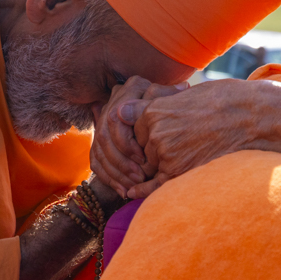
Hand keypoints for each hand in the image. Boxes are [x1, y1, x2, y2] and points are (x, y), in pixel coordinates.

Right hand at [90, 76, 186, 196]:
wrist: (162, 116)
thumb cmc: (174, 109)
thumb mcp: (173, 101)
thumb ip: (173, 97)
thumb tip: (184, 88)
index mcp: (131, 87)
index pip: (115, 119)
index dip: (127, 142)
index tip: (143, 159)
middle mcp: (113, 101)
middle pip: (105, 137)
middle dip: (121, 160)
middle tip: (139, 177)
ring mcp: (102, 121)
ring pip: (100, 151)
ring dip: (117, 172)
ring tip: (133, 187)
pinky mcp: (97, 141)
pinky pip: (96, 162)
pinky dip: (109, 179)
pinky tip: (123, 191)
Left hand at [121, 79, 265, 198]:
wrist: (250, 115)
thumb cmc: (220, 100)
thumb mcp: (182, 95)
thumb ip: (150, 105)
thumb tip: (121, 112)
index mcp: (153, 110)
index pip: (136, 129)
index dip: (148, 131)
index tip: (165, 130)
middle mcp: (154, 132)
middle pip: (141, 148)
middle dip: (151, 149)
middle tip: (178, 142)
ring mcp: (166, 153)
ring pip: (150, 165)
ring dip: (156, 165)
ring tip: (177, 157)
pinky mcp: (179, 171)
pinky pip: (153, 186)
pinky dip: (141, 191)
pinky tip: (131, 193)